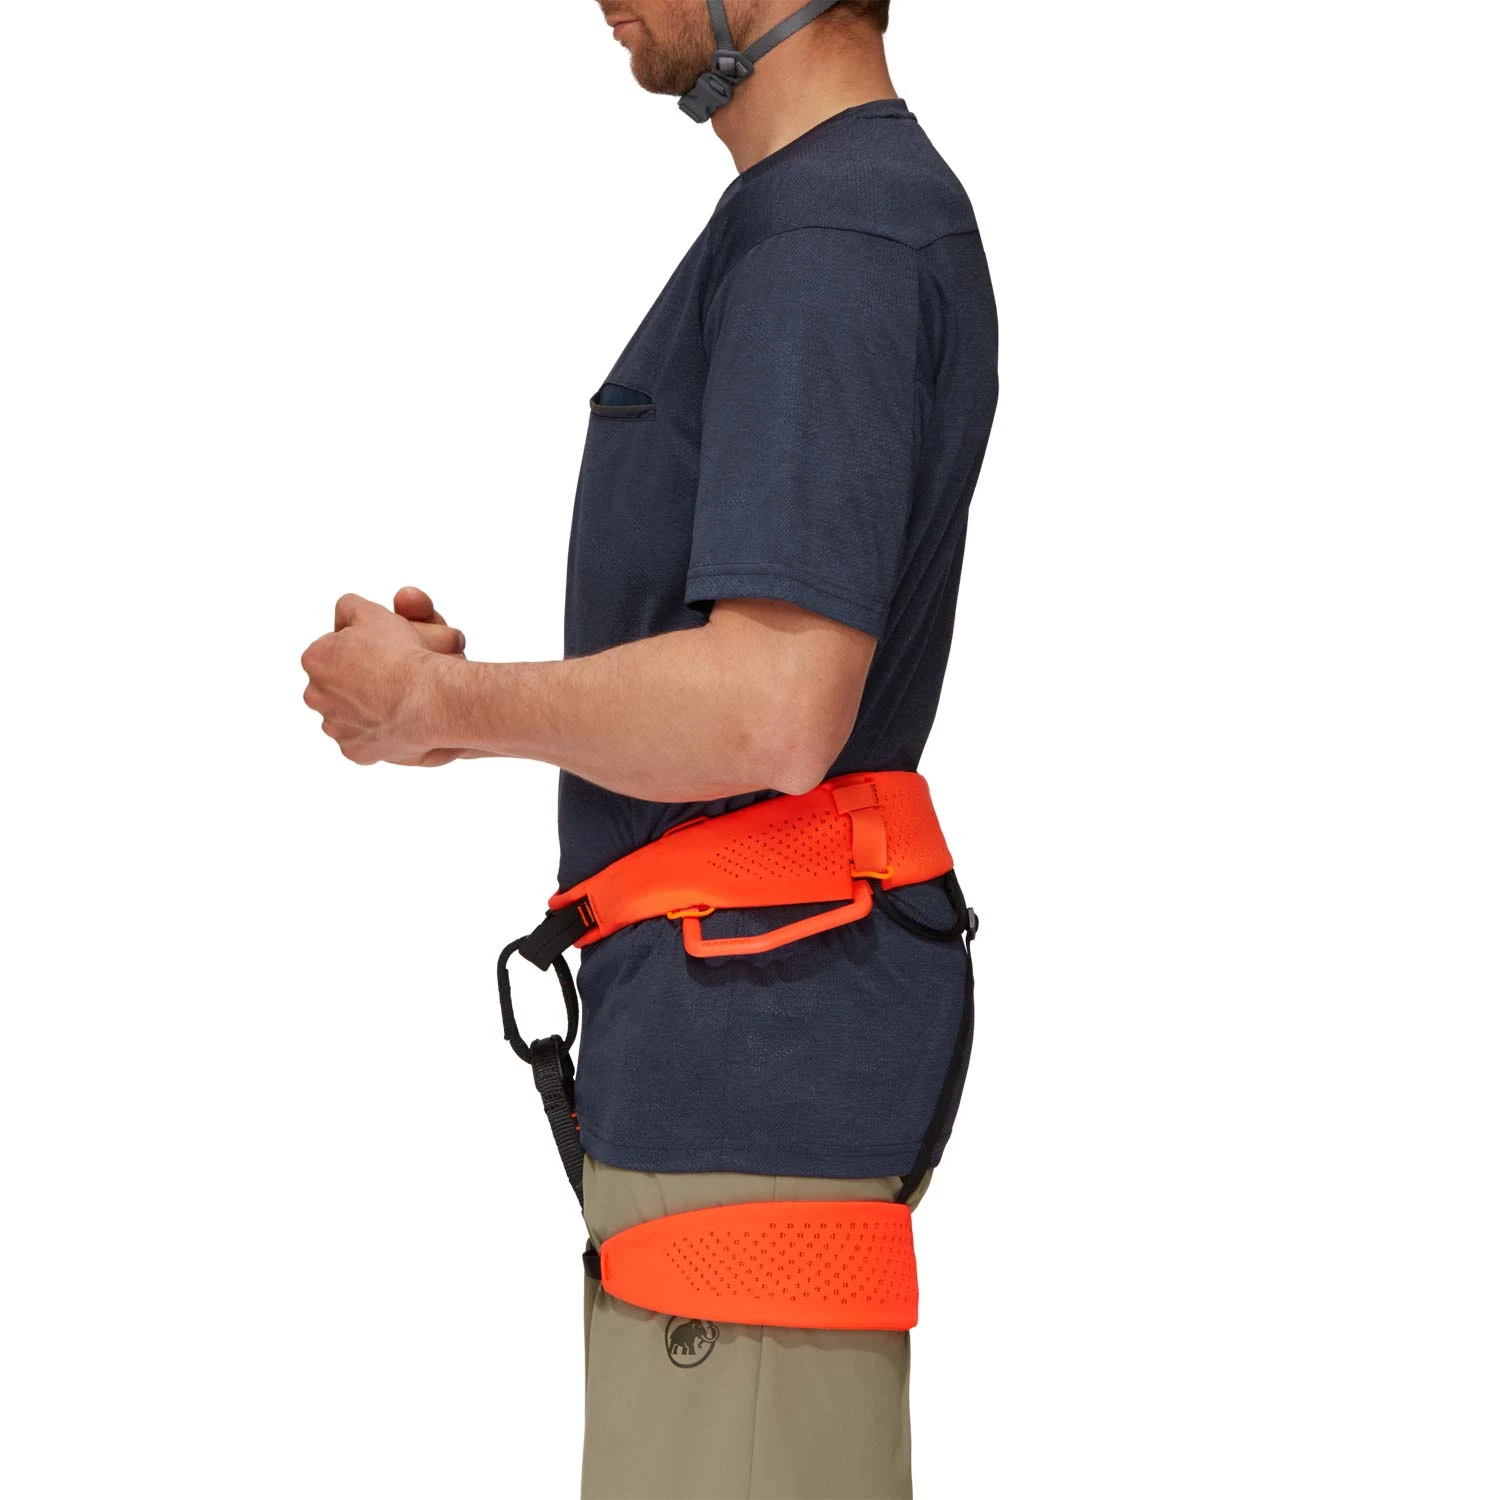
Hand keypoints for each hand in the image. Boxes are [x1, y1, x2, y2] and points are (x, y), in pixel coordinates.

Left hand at [302, 593, 459, 765]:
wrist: (426, 697)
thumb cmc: (400, 654)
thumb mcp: (372, 612)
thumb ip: (350, 607)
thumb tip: (344, 612)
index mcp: (315, 659)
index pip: (333, 650)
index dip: (360, 648)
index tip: (382, 650)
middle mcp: (316, 695)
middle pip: (338, 685)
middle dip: (359, 680)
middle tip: (392, 674)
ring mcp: (335, 726)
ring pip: (350, 713)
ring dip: (367, 707)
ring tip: (397, 698)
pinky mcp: (354, 751)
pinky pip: (365, 739)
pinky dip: (379, 732)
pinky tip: (397, 721)